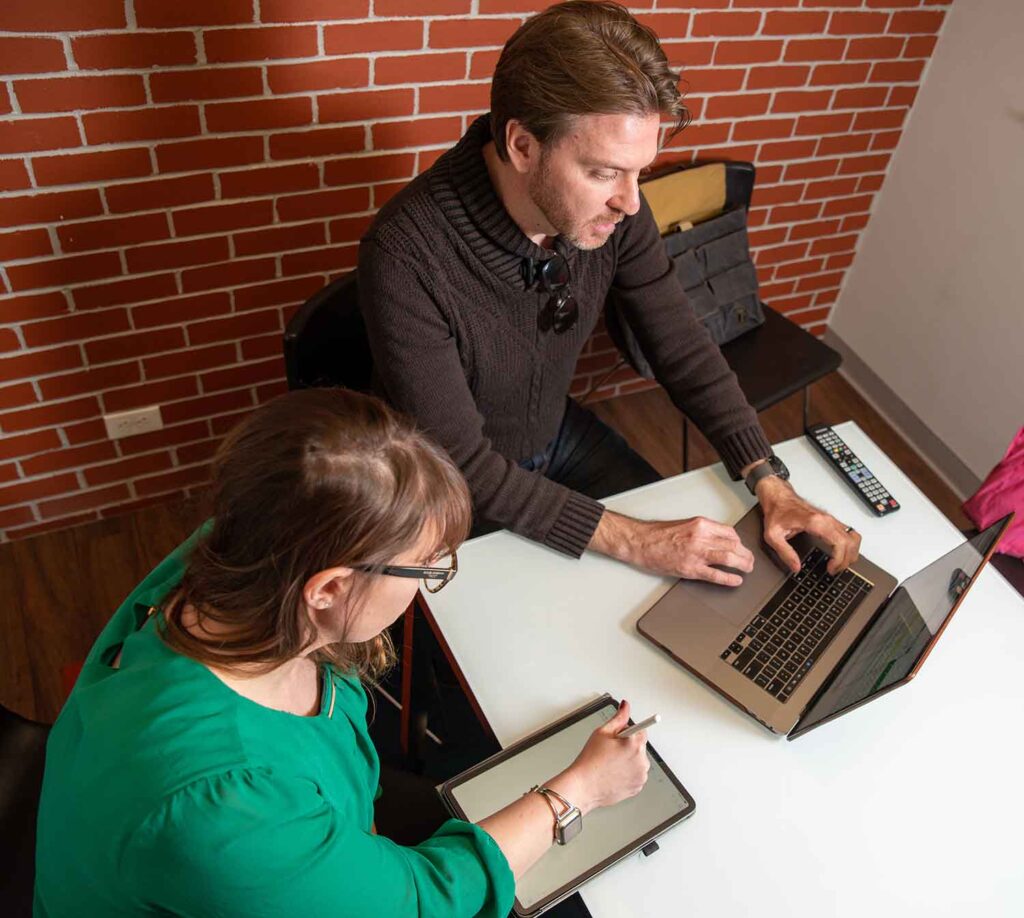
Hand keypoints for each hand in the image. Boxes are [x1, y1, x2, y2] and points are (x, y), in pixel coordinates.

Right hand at [554, 700, 649, 814]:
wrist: (584, 787)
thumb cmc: (590, 761)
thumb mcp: (602, 732)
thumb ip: (618, 717)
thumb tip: (625, 706)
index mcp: (635, 744)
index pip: (641, 729)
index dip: (627, 731)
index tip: (622, 735)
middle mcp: (642, 760)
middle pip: (639, 745)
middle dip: (628, 745)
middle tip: (610, 750)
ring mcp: (641, 775)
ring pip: (638, 760)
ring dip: (629, 759)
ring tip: (611, 763)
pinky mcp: (638, 787)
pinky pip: (636, 774)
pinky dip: (628, 773)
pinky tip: (614, 773)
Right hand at [590, 511, 753, 586]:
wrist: (641, 542)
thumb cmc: (658, 534)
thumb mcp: (685, 524)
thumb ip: (703, 531)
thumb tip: (719, 539)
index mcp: (700, 524)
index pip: (730, 532)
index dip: (740, 542)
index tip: (742, 547)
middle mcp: (701, 537)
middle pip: (734, 545)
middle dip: (746, 554)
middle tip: (750, 561)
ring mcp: (696, 553)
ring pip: (729, 558)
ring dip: (743, 565)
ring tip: (748, 569)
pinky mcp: (690, 569)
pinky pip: (716, 575)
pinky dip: (729, 579)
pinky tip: (736, 580)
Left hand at [756, 477, 861, 574]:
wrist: (778, 496)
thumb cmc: (777, 511)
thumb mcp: (773, 535)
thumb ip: (785, 553)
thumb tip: (795, 567)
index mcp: (814, 522)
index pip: (839, 542)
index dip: (839, 559)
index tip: (830, 569)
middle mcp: (826, 519)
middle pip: (850, 542)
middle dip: (845, 560)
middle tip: (834, 570)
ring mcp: (830, 518)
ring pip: (853, 536)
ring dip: (851, 553)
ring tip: (839, 564)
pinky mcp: (830, 520)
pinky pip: (849, 533)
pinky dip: (850, 545)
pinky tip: (842, 553)